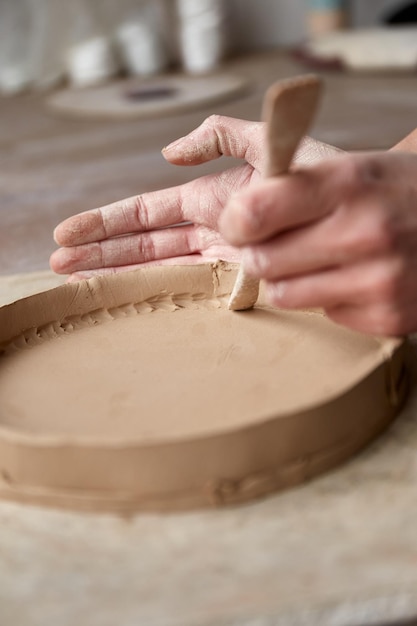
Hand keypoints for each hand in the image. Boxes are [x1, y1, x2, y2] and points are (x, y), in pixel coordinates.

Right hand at [50, 115, 338, 280]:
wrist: (356, 207)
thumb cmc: (317, 173)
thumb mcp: (268, 144)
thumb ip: (221, 136)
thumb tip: (169, 155)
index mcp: (208, 200)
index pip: (145, 213)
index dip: (106, 224)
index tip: (70, 234)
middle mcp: (209, 231)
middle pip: (144, 244)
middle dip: (101, 253)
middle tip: (60, 263)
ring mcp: (224, 258)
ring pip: (163, 267)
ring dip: (121, 274)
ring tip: (81, 281)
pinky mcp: (243, 278)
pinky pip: (195, 286)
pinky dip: (163, 290)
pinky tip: (136, 298)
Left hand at [220, 150, 416, 335]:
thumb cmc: (398, 192)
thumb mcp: (350, 168)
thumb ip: (290, 186)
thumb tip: (233, 219)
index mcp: (349, 183)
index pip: (254, 213)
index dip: (235, 221)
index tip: (240, 222)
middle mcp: (366, 232)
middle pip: (260, 260)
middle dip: (260, 251)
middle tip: (279, 242)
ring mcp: (380, 281)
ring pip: (283, 294)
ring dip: (289, 278)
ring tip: (318, 259)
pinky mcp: (387, 317)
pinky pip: (321, 314)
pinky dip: (327, 297)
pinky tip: (353, 277)